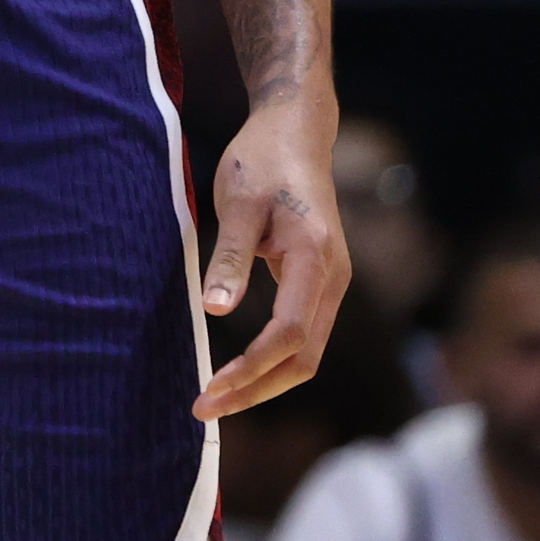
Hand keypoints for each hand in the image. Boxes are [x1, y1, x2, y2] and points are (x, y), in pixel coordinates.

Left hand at [195, 101, 347, 419]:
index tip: (209, 389)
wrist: (296, 131)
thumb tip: (216, 310)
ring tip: (216, 398)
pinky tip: (238, 370)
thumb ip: (230, 257)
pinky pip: (301, 336)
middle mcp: (333, 279)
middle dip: (256, 390)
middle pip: (303, 359)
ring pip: (306, 353)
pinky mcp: (318, 282)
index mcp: (316, 258)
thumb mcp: (238, 203)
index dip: (250, 369)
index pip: (288, 335)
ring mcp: (330, 282)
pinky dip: (271, 361)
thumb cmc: (262, 159)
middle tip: (205, 409)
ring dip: (264, 381)